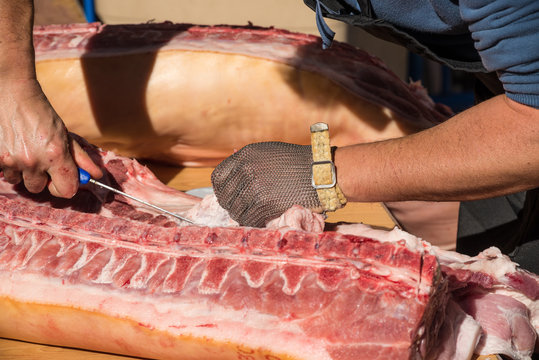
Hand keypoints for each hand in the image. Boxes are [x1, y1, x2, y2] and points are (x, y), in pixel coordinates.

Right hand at [0, 79, 101, 196]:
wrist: (12, 94)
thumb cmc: (41, 113)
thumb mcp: (65, 135)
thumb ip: (81, 158)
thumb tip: (97, 175)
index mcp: (56, 155)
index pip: (66, 191)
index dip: (66, 187)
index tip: (63, 179)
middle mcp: (33, 161)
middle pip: (39, 189)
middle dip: (42, 178)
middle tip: (42, 161)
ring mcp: (11, 160)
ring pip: (19, 181)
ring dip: (23, 171)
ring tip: (25, 151)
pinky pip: (4, 172)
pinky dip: (9, 164)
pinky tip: (13, 149)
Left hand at [211, 142, 320, 226]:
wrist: (320, 173)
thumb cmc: (296, 163)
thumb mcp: (268, 153)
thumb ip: (248, 163)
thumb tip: (230, 179)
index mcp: (245, 156)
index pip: (217, 177)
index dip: (221, 190)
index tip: (227, 196)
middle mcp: (246, 170)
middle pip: (225, 197)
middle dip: (231, 205)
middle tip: (240, 209)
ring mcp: (255, 188)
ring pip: (236, 211)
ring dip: (242, 216)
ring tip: (252, 215)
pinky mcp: (265, 204)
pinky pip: (249, 219)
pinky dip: (253, 222)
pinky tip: (260, 220)